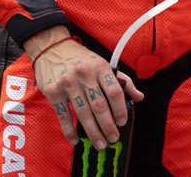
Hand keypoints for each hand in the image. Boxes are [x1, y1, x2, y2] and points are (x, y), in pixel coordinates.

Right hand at [27, 28, 142, 150]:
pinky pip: (63, 116)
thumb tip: (138, 97)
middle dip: (108, 125)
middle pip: (99, 106)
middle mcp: (85, 75)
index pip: (114, 91)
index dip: (120, 109)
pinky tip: (76, 140)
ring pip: (83, 113)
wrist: (52, 47)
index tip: (122, 122)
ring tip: (100, 143)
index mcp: (101, 67)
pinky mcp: (53, 92)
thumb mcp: (103, 63)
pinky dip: (69, 131)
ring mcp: (68, 84)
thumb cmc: (82, 59)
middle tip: (113, 138)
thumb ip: (122, 80)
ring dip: (93, 131)